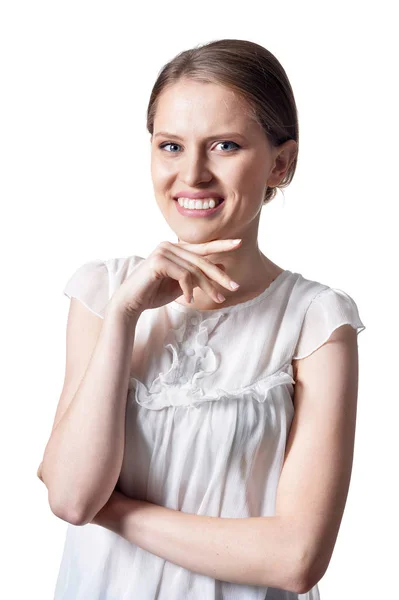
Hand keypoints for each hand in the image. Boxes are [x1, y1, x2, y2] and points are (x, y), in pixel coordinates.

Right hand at [111, 238, 241, 316]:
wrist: (131, 303)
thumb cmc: (154, 293)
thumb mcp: (182, 285)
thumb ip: (198, 275)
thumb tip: (221, 267)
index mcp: (175, 248)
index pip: (202, 247)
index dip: (221, 245)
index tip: (239, 243)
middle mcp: (169, 245)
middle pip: (202, 260)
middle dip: (219, 275)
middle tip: (234, 287)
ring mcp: (163, 251)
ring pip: (195, 270)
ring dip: (208, 287)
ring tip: (217, 299)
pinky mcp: (158, 261)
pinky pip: (183, 275)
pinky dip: (188, 289)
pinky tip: (188, 300)